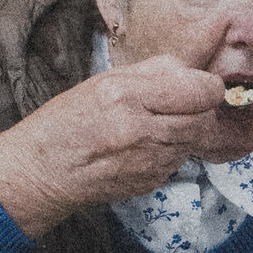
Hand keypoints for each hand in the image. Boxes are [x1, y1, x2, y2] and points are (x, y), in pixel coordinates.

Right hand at [0, 58, 231, 234]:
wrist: (44, 171)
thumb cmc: (68, 120)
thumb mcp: (104, 81)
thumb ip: (152, 71)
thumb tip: (190, 69)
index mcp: (128, 97)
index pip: (201, 92)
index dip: (207, 87)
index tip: (200, 85)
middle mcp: (142, 131)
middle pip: (205, 119)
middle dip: (201, 109)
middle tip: (182, 104)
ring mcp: (149, 161)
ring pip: (196, 141)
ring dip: (188, 130)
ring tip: (157, 124)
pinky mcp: (152, 182)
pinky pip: (179, 160)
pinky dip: (172, 150)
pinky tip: (146, 145)